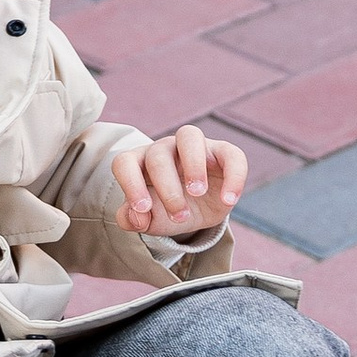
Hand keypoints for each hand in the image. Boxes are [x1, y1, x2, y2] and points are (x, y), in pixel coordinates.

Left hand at [114, 125, 246, 235]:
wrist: (197, 210)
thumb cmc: (167, 209)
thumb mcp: (151, 219)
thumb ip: (133, 220)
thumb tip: (135, 217)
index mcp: (140, 163)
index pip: (125, 163)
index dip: (131, 185)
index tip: (143, 210)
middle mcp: (164, 149)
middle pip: (158, 154)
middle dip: (167, 188)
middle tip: (179, 214)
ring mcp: (193, 146)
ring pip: (189, 136)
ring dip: (193, 164)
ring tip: (198, 192)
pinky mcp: (223, 152)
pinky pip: (230, 154)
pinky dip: (232, 176)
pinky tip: (229, 200)